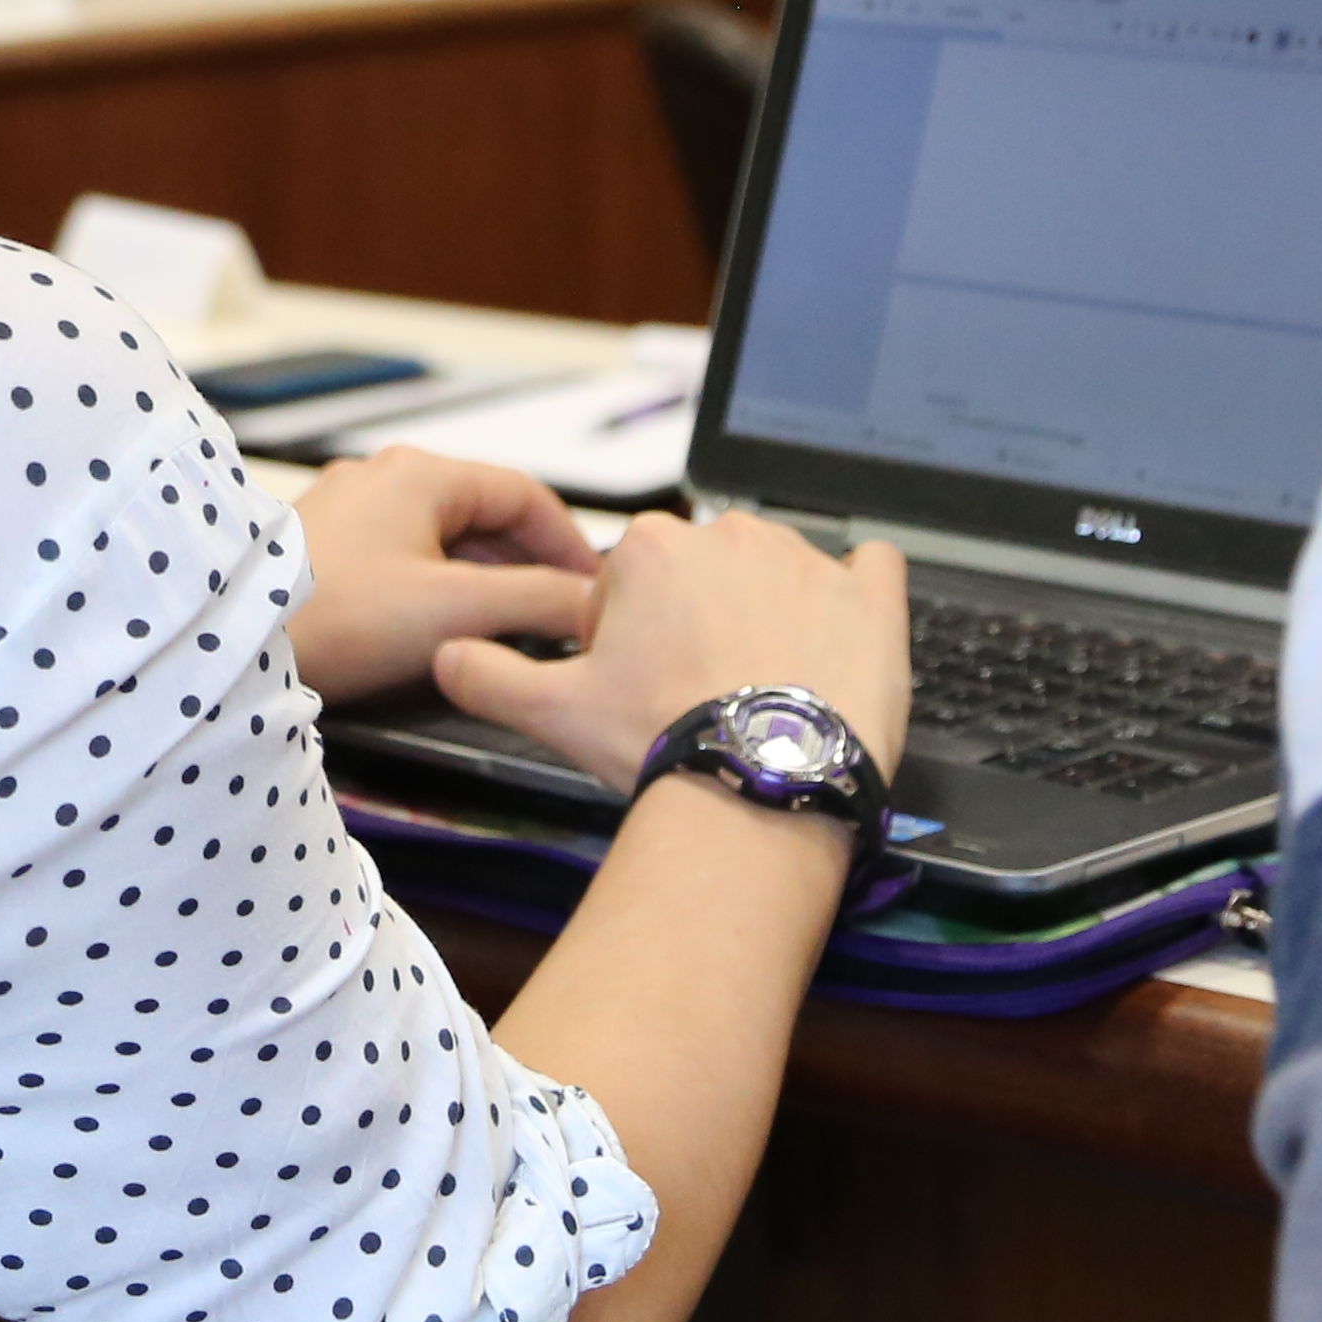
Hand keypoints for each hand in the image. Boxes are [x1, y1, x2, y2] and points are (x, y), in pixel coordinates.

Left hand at [281, 446, 603, 704]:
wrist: (235, 640)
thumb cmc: (338, 616)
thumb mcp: (456, 609)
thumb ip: (535, 601)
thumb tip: (590, 602)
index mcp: (421, 474)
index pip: (525, 494)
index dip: (570, 544)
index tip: (595, 590)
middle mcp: (383, 479)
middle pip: (484, 516)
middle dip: (528, 567)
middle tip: (562, 618)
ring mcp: (349, 512)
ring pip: (444, 541)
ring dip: (486, 582)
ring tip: (514, 633)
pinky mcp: (325, 550)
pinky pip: (404, 560)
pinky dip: (440, 590)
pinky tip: (449, 632)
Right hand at [436, 507, 908, 799]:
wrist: (762, 786)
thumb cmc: (664, 742)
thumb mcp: (555, 714)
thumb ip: (487, 676)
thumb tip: (446, 657)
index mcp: (650, 549)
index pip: (632, 584)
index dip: (630, 639)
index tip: (641, 686)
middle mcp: (729, 536)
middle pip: (706, 575)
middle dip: (701, 622)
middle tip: (700, 692)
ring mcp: (807, 561)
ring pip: (780, 574)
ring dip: (772, 614)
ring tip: (766, 689)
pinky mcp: (871, 597)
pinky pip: (875, 565)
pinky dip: (860, 591)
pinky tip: (842, 635)